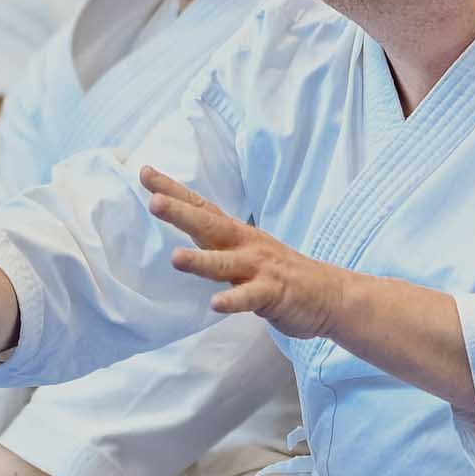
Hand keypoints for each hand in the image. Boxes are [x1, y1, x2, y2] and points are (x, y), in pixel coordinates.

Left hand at [141, 168, 344, 337]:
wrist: (329, 294)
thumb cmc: (279, 273)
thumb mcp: (245, 250)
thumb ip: (216, 243)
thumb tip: (183, 229)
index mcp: (236, 234)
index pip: (201, 207)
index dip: (174, 190)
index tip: (145, 172)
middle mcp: (246, 245)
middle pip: (210, 226)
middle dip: (182, 213)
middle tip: (154, 202)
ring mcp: (260, 269)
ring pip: (226, 263)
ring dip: (201, 261)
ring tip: (176, 258)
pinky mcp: (273, 294)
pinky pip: (250, 298)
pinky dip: (233, 300)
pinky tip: (216, 303)